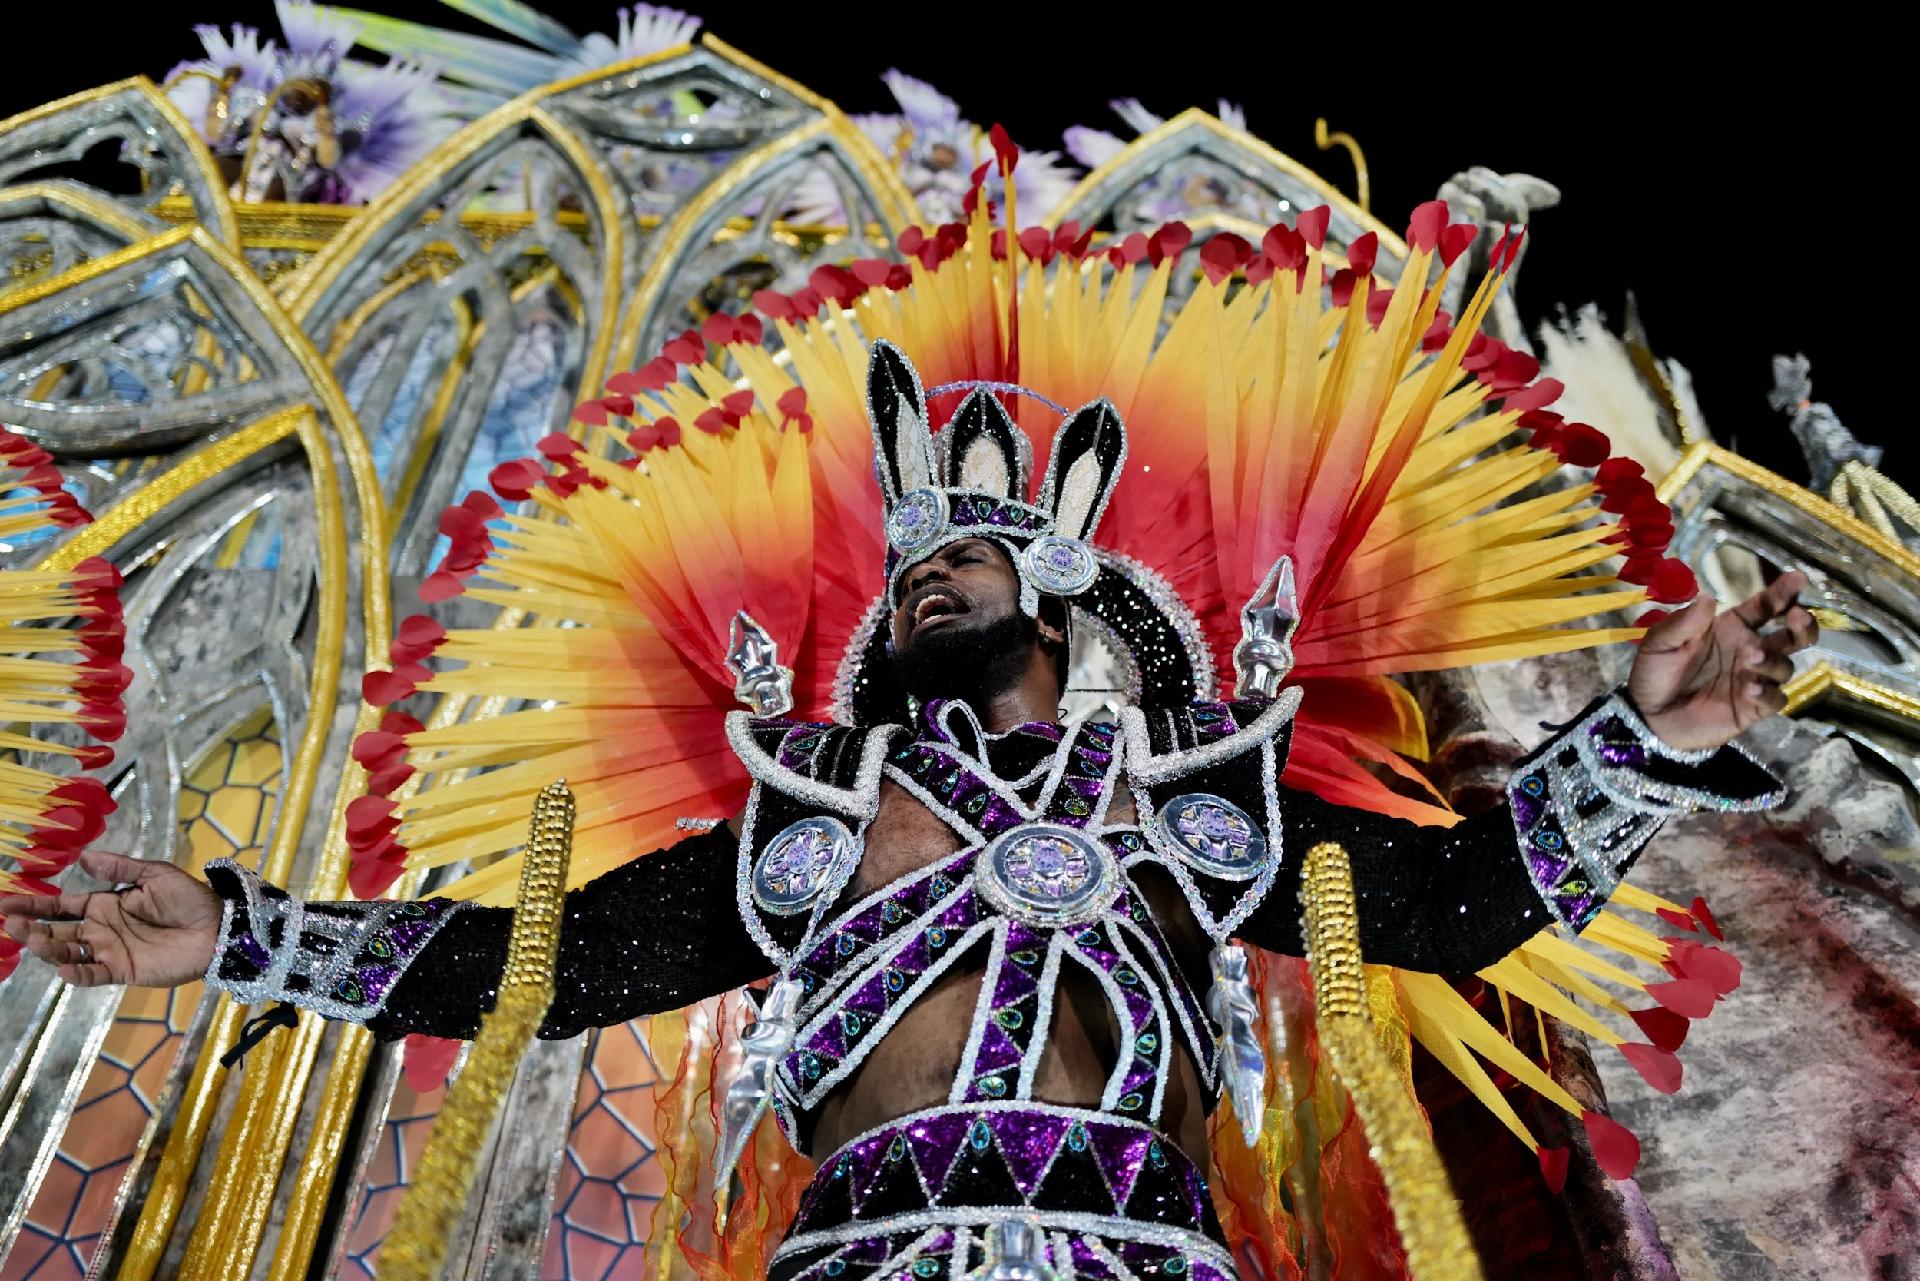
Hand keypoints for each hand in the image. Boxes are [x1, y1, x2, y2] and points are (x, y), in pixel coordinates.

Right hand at [0, 851, 222, 987]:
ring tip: (34, 940)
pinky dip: (77, 974)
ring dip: (48, 948)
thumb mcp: (154, 874)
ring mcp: (109, 951)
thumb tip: (83, 856)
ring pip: (69, 952)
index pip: (60, 905)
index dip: (33, 905)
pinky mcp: (122, 971)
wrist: (217, 926)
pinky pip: (93, 975)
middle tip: (10, 923)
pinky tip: (63, 969)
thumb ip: (119, 868)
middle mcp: (100, 929)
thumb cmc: (189, 898)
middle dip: (31, 927)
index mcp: (104, 904)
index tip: (5, 902)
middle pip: (56, 930)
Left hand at [1627, 571, 1818, 750]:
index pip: (1765, 607)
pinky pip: (1775, 699)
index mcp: (1731, 628)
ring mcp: (1754, 679)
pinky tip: (1751, 689)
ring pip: (1785, 666)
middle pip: (1791, 636)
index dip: (1783, 593)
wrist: (1648, 716)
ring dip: (1773, 660)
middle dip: (1802, 625)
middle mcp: (1750, 650)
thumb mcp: (1660, 643)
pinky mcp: (1753, 708)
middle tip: (1797, 616)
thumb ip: (1683, 623)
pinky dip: (1769, 693)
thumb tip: (1709, 598)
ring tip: (1751, 657)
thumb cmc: (1655, 673)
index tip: (1798, 578)